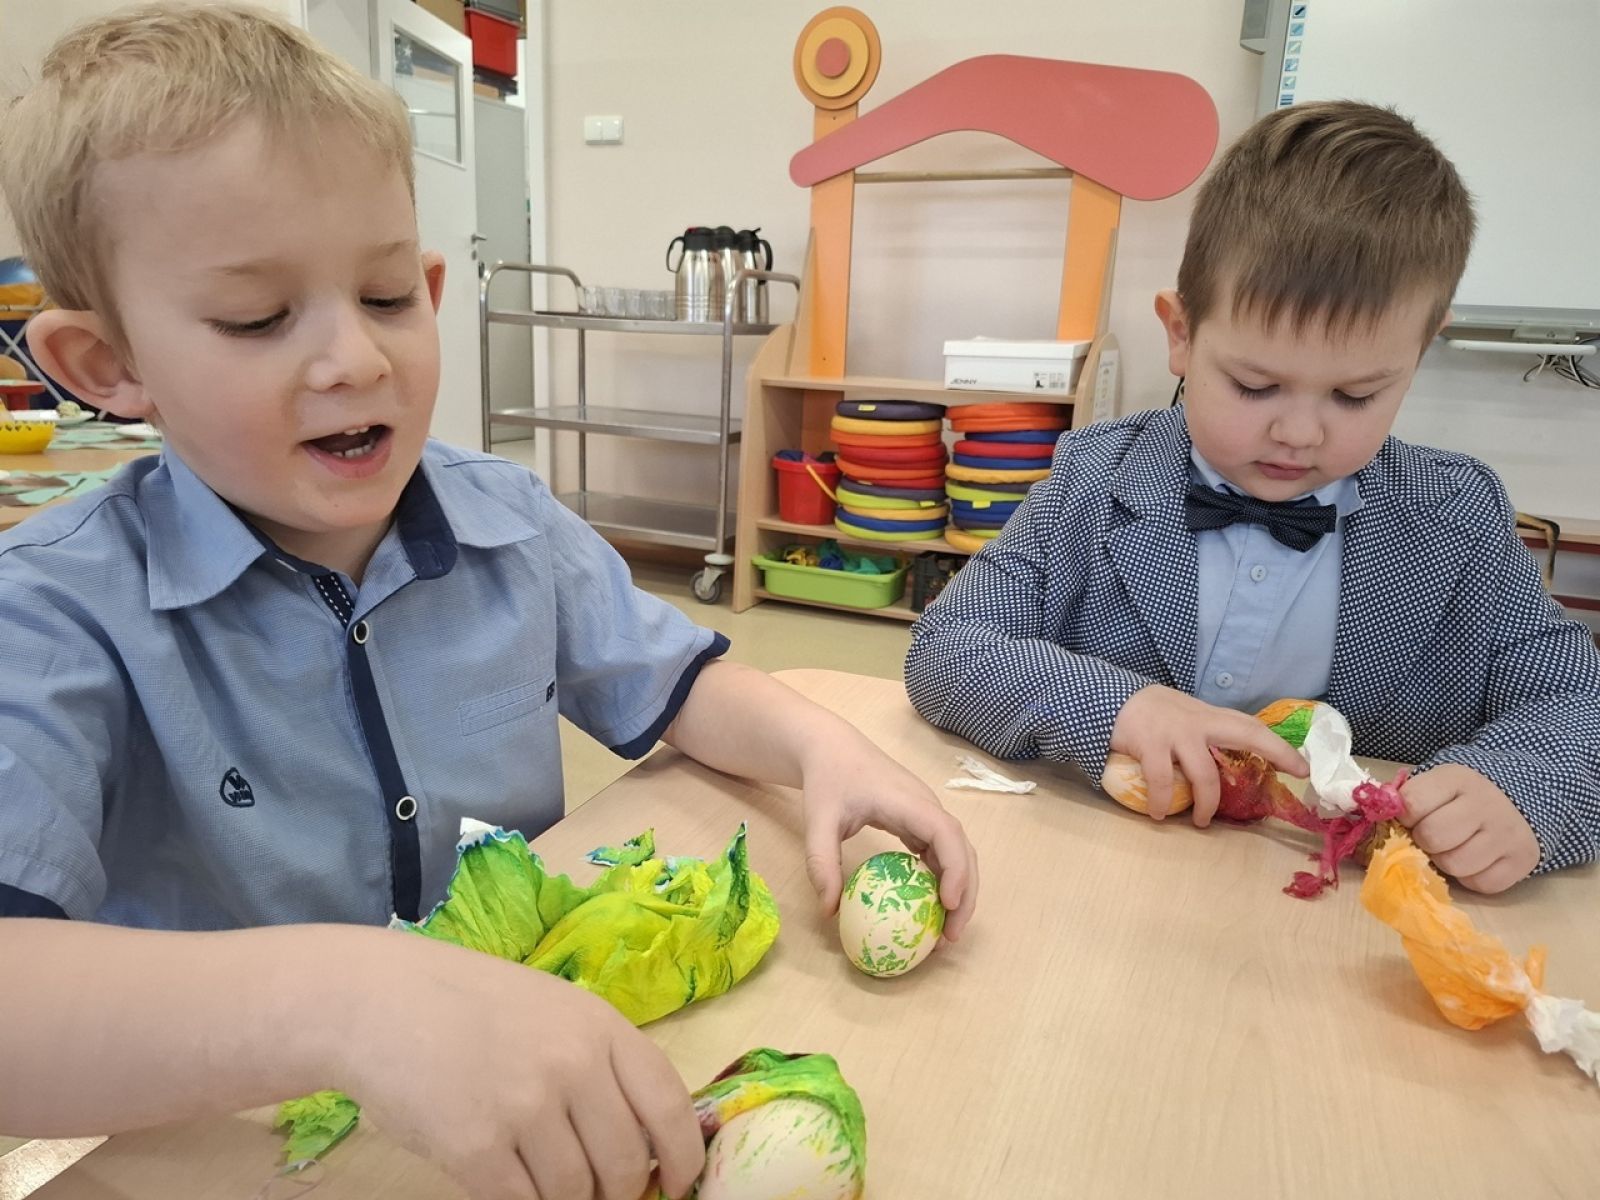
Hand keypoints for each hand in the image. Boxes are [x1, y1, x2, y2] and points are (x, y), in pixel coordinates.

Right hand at [347, 939, 703, 1199]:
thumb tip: (646, 1145)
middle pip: (626, 1163)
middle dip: (620, 1193)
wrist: (380, 1000)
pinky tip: (507, 1181)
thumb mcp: (553, 1010)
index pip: (668, 1105)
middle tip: (601, 1193)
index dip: (683, 1157)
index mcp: (598, 1026)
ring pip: (575, 1193)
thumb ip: (600, 1064)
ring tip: (543, 1179)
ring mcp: (523, 1106)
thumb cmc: (472, 1007)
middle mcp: (571, 1064)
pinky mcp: (474, 1147)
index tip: (678, 1185)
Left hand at [798, 732, 978, 940]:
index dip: (954, 868)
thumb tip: (829, 912)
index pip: (946, 833)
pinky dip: (943, 880)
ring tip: (946, 932)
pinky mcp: (918, 821)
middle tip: (951, 936)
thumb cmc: (828, 779)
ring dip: (959, 890)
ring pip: (957, 853)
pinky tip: (931, 908)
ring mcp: (925, 813)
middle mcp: (926, 806)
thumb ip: (821, 864)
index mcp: (908, 801)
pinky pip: (940, 852)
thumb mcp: (818, 821)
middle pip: (962, 848)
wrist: (830, 747)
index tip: (948, 904)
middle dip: (965, 892)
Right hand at [1109, 685, 1307, 825]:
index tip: (1303, 767)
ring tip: (1200, 822)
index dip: (1279, 747)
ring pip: (1204, 774)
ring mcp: (1175, 733)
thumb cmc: (1150, 714)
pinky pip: (1163, 782)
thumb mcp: (1183, 716)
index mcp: (1208, 717)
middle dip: (1275, 753)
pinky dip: (1163, 803)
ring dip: (1205, 805)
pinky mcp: (1150, 745)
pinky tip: (1160, 813)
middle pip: (1247, 734)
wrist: (1109, 699)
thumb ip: (1204, 734)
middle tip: (1294, 777)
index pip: (1251, 727)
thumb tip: (1227, 763)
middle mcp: (1198, 722)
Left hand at [1401, 764, 1539, 892]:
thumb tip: (1371, 813)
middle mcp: (1485, 803)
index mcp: (1457, 778)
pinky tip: (1474, 861)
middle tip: (1431, 837)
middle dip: (1424, 841)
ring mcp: (1507, 833)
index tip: (1411, 818)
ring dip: (1446, 863)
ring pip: (1455, 865)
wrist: (1517, 802)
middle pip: (1433, 837)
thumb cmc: (1461, 797)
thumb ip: (1404, 798)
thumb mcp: (1435, 785)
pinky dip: (1471, 878)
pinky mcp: (1523, 861)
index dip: (1404, 817)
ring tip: (1452, 849)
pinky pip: (1481, 883)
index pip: (1412, 803)